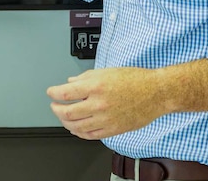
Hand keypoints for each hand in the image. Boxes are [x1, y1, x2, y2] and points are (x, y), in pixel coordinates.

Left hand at [46, 67, 167, 139]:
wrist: (156, 93)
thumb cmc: (135, 80)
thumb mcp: (107, 71)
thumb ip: (86, 77)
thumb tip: (71, 82)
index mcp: (96, 86)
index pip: (65, 93)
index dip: (53, 93)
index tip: (50, 92)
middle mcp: (98, 104)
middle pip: (67, 112)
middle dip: (56, 109)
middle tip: (54, 106)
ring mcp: (105, 119)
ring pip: (76, 127)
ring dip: (65, 122)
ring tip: (63, 117)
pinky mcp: (112, 130)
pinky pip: (90, 135)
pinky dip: (79, 133)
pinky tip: (76, 128)